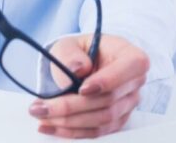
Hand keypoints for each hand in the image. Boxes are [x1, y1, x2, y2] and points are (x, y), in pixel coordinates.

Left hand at [29, 34, 149, 138]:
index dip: (107, 81)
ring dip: (69, 121)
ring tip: (41, 114)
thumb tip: (77, 69)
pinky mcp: (116, 121)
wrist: (79, 66)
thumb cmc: (79, 52)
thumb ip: (71, 53)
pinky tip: (49, 126)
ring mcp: (127, 104)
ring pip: (102, 119)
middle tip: (43, 106)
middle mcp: (134, 83)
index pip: (130, 68)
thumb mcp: (69, 44)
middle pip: (109, 100)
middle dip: (72, 105)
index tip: (81, 89)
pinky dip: (71, 131)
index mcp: (131, 56)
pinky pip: (96, 131)